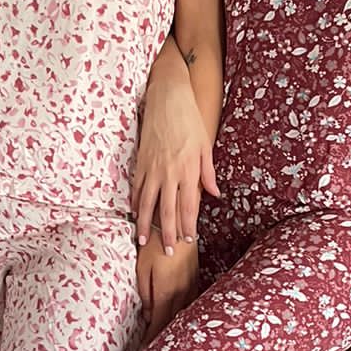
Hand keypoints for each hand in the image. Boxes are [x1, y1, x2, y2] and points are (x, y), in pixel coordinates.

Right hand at [134, 77, 218, 252]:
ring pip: (148, 203)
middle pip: (167, 210)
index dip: (187, 226)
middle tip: (166, 252)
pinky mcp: (140, 161)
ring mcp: (152, 168)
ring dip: (146, 223)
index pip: (188, 206)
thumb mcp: (205, 145)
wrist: (167, 98)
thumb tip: (214, 194)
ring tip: (143, 240)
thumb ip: (207, 172)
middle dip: (167, 233)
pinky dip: (136, 202)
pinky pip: (137, 187)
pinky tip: (135, 213)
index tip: (187, 240)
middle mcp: (169, 173)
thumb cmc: (189, 120)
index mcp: (188, 170)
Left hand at [137, 232, 198, 344]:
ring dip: (175, 324)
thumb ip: (146, 294)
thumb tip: (149, 315)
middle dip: (163, 334)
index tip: (145, 349)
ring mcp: (191, 284)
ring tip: (167, 336)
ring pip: (184, 312)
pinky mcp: (195, 276)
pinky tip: (180, 316)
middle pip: (173, 320)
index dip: (152, 337)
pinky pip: (191, 301)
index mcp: (166, 292)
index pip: (159, 323)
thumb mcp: (143, 269)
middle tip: (155, 348)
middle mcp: (182, 291)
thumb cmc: (153, 244)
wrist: (175, 223)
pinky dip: (184, 312)